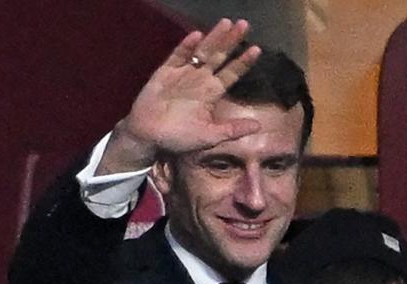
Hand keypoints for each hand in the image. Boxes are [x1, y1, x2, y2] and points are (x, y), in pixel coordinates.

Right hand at [96, 19, 261, 174]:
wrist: (148, 137)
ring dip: (214, 37)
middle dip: (232, 41)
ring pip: (202, 51)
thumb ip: (232, 130)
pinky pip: (178, 56)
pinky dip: (187, 46)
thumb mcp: (209, 137)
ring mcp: (183, 74)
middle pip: (219, 56)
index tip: (257, 49)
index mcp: (211, 94)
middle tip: (244, 24)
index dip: (243, 62)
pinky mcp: (166, 72)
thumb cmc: (178, 139)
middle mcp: (200, 80)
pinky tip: (197, 35)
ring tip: (227, 23)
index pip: (231, 74)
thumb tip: (258, 127)